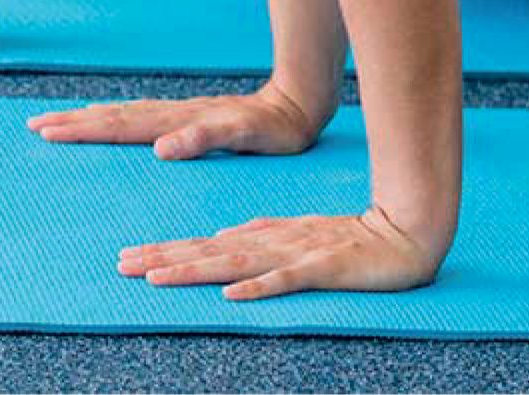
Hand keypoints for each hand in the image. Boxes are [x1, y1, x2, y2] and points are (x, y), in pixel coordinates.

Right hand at [27, 86, 326, 160]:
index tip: (48, 130)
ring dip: (88, 118)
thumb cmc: (272, 129)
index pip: (120, 125)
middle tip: (35, 125)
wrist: (295, 104)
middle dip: (73, 121)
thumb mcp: (244, 136)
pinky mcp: (186, 119)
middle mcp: (171, 115)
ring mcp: (177, 114)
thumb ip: (204, 140)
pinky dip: (113, 118)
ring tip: (57, 120)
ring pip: (122, 114)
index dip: (84, 129)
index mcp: (177, 121)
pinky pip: (138, 118)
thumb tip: (161, 148)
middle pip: (113, 116)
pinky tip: (107, 121)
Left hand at [117, 205, 443, 300]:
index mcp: (264, 236)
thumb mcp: (296, 235)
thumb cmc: (350, 239)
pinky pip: (286, 280)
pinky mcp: (324, 268)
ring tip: (156, 277)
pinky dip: (258, 287)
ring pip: (235, 262)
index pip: (205, 244)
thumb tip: (220, 235)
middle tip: (122, 265)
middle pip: (209, 251)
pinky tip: (230, 295)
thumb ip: (259, 234)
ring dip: (195, 269)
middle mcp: (272, 242)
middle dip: (165, 258)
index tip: (128, 258)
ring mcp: (297, 253)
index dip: (167, 251)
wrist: (406, 234)